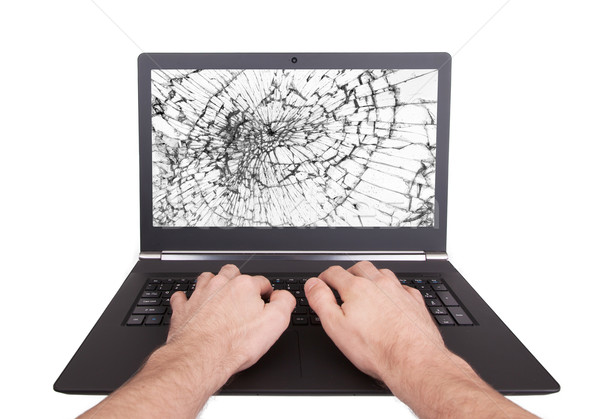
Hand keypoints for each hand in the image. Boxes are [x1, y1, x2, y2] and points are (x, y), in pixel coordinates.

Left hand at [166, 264, 295, 378]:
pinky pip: (182, 296)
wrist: (201, 357)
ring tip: (218, 297)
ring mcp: (199, 295)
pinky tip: (191, 306)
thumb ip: (285, 302)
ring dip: (213, 284)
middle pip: (232, 272)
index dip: (266, 292)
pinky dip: (187, 299)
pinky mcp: (183, 308)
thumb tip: (284, 296)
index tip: (266, 302)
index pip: (261, 281)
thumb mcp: (276, 322)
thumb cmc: (235, 343)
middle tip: (242, 296)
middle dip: (238, 280)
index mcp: (244, 286)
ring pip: (207, 278)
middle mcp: (220, 285)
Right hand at [305, 261, 445, 385]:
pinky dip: (393, 288)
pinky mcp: (415, 301)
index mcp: (357, 288)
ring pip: (382, 273)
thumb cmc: (376, 349)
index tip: (322, 282)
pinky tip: (391, 298)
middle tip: (342, 282)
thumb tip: (312, 284)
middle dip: (348, 272)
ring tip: (366, 287)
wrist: (413, 361)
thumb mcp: (336, 326)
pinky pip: (402, 286)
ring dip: (371, 276)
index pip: (335, 273)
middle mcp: (379, 284)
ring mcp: (399, 291)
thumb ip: (321, 301)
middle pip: (360, 267)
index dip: (324, 277)